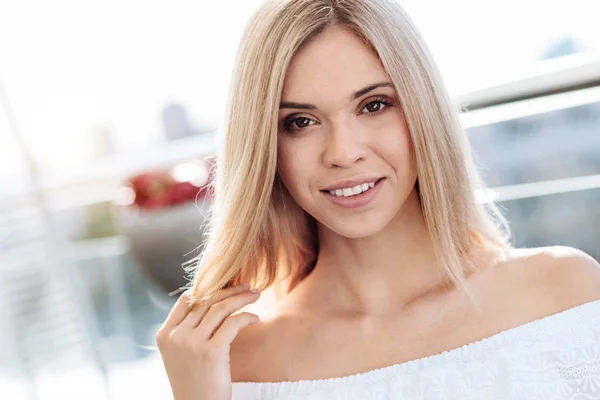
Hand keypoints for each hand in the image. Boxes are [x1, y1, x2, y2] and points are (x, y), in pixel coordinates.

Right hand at [156, 283, 260, 399]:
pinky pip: (233, 322)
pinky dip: (247, 316)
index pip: (186, 300)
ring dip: (241, 298)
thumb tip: (209, 301)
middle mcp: (176, 336)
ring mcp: (192, 343)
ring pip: (221, 308)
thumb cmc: (195, 383)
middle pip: (206, 301)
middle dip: (229, 290)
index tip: (226, 286)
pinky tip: (255, 318)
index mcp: (165, 335)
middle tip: (247, 286)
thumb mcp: (181, 354)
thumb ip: (187, 330)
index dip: (208, 288)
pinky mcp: (211, 352)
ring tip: (256, 295)